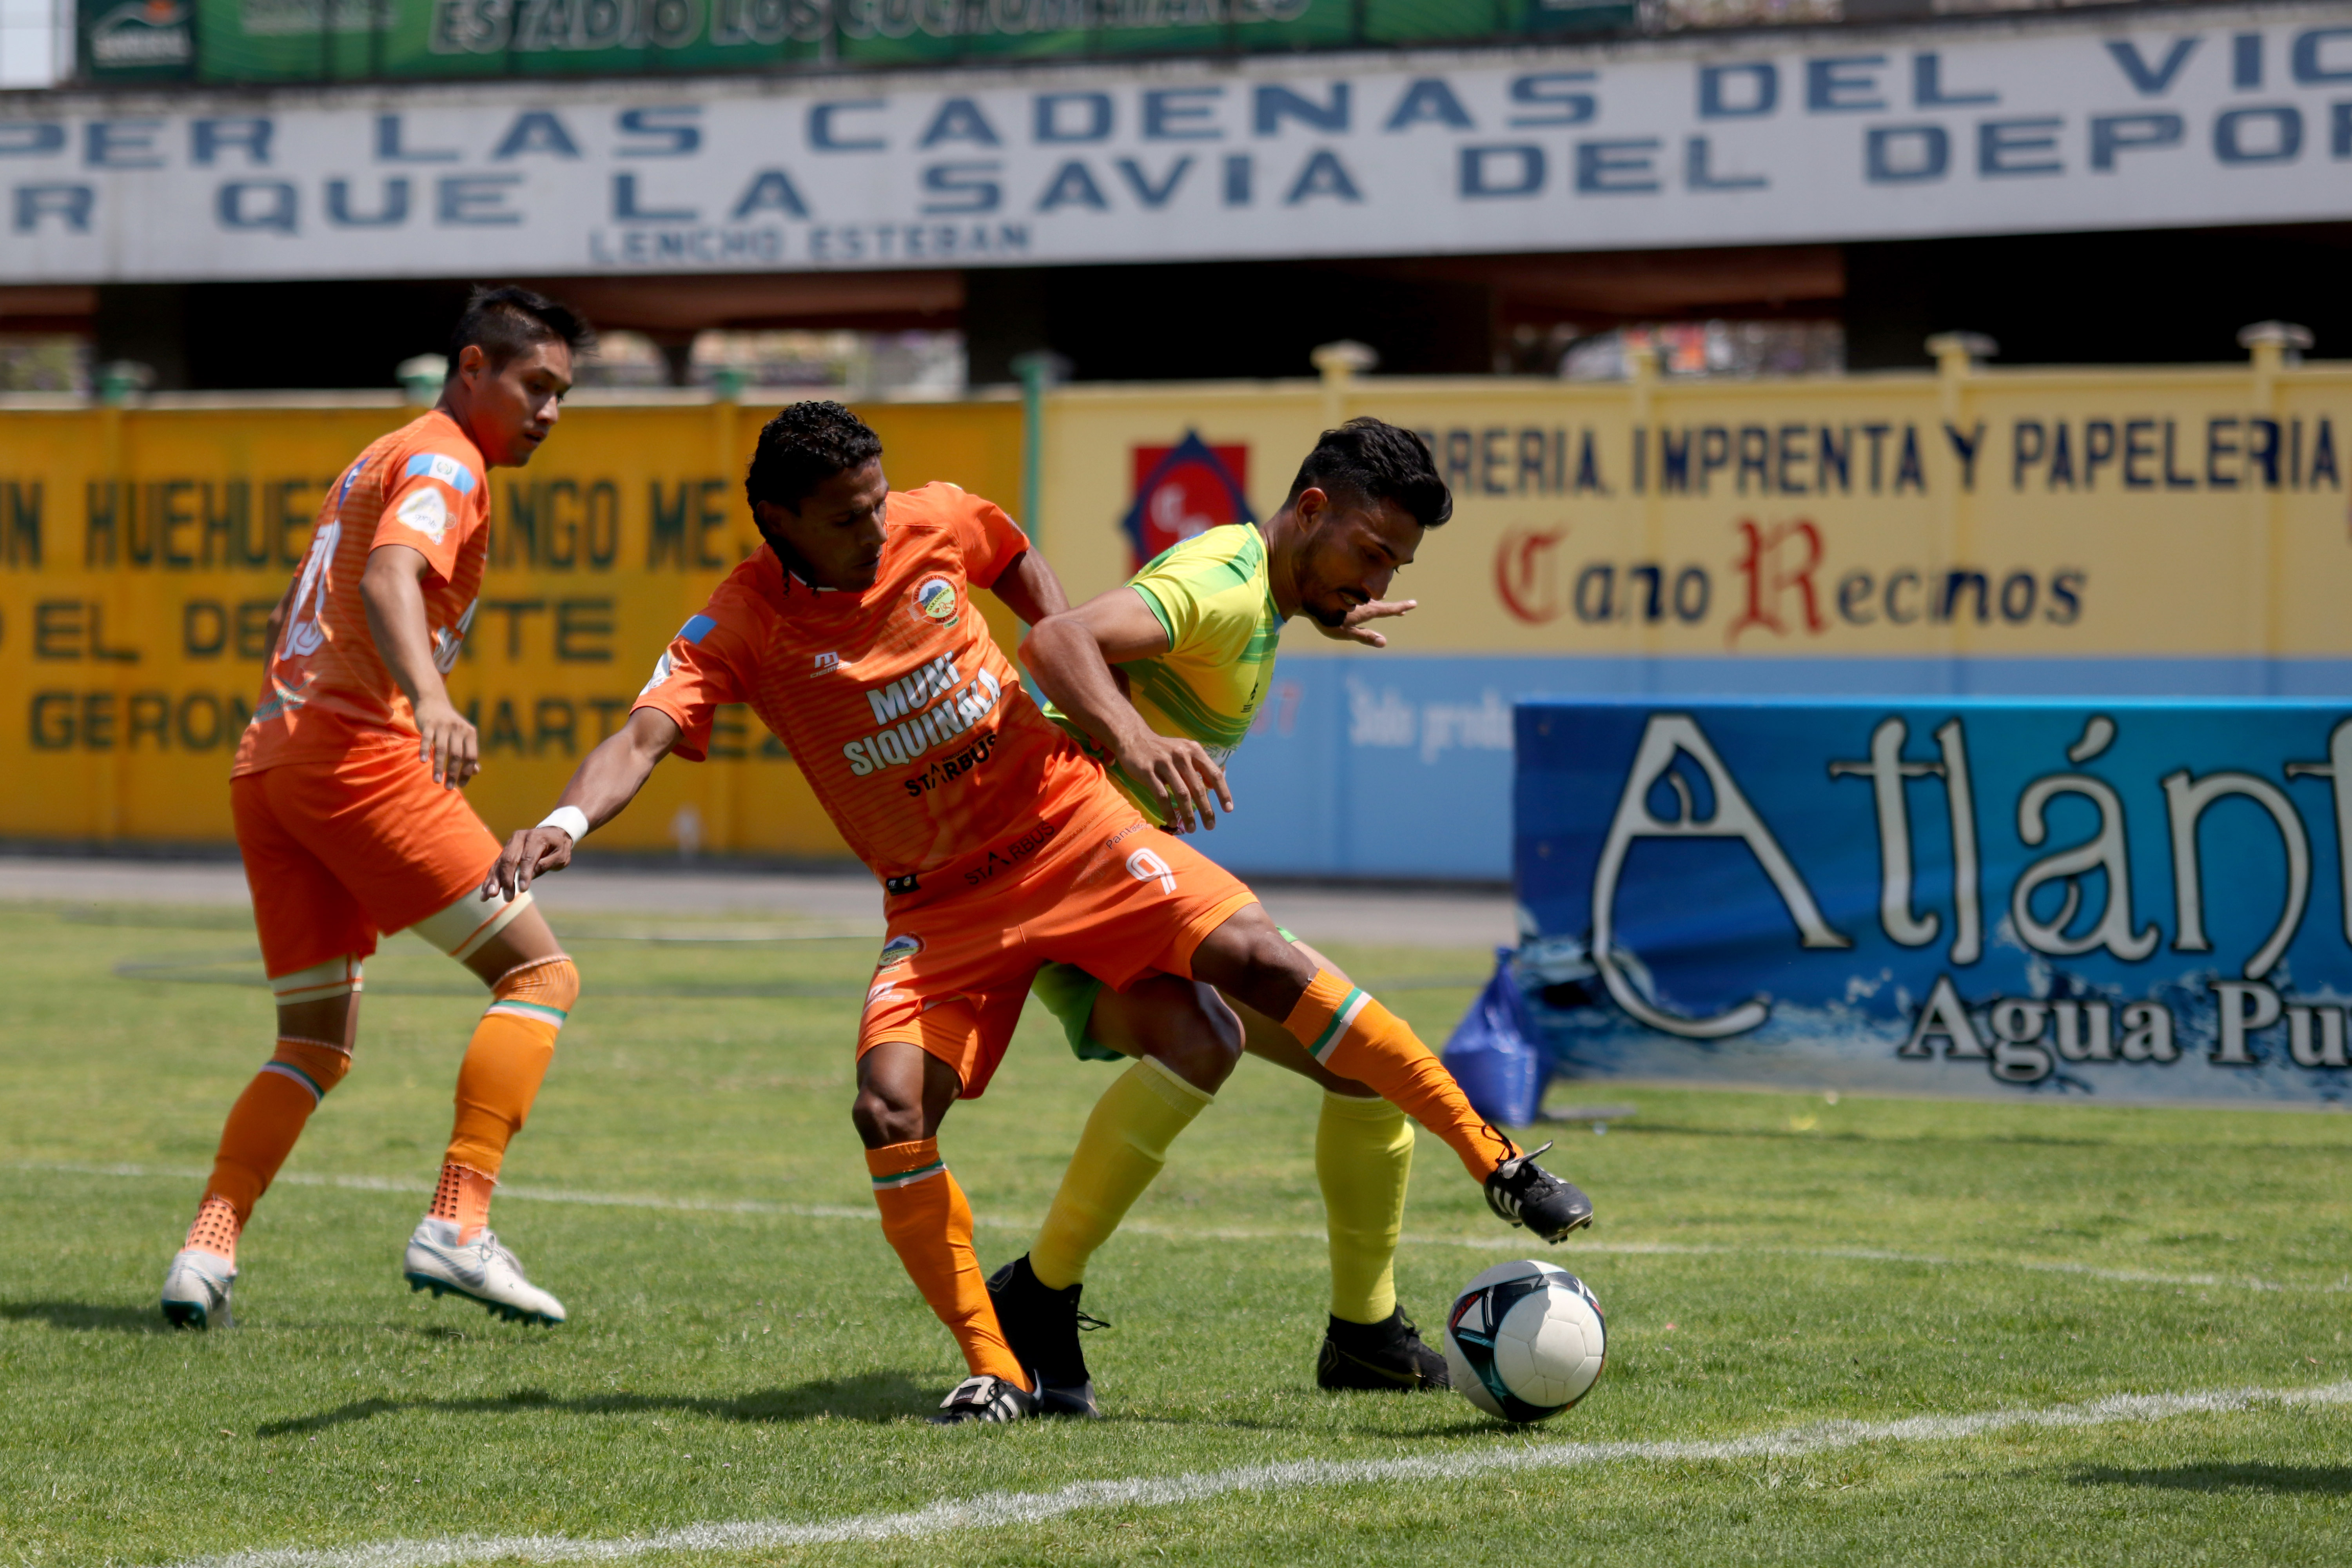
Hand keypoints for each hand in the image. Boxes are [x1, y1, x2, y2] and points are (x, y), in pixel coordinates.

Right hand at [413, 693, 478, 788]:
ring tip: (436, 781)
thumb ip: (469, 752)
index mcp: (470, 733)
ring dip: (439, 767)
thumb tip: (476, 771)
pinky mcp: (429, 724)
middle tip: (448, 787)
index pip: (471, 757)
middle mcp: (459, 729)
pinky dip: (424, 750)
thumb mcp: (463, 736)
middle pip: (457, 755)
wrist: (433, 702)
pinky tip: (422, 762)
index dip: (467, 772)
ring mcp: (443, 726)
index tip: (461, 785)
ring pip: (442, 750)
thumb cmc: (450, 725)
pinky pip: (427, 739)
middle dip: (453, 773)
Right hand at [484, 826, 574, 899]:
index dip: (524, 874)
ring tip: (490, 896)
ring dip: (494, 881)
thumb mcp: (561, 856)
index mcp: (536, 838)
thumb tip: (530, 875)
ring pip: (499, 863)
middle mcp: (520, 838)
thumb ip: (546, 864)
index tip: (523, 889)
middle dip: (506, 880)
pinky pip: (496, 865)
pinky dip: (490, 879)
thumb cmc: (559, 848)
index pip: (528, 857)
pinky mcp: (505, 851)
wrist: (553, 834)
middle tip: (508, 898)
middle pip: (509, 860)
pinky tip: (485, 894)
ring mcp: (510, 844)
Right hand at [1113, 728, 1233, 833]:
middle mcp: (1181, 756)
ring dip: (1188, 814)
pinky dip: (1169, 811)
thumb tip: (1213, 788)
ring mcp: (1164, 763)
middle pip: (1198, 788)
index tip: (1228, 809)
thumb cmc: (1162, 749)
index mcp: (1194, 750)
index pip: (1214, 774)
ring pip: (1181, 794)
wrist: (1133, 737)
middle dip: (1206, 810)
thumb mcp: (1184, 750)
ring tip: (1193, 828)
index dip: (1223, 793)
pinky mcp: (1148, 771)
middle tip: (1211, 826)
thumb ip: (1199, 766)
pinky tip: (1173, 822)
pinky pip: (1161, 795)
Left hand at [1315, 597, 1416, 647]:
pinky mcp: (1346, 595)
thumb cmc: (1328, 620)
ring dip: (1382, 602)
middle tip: (1406, 609)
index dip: (1401, 607)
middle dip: (1395, 607)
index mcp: (1367, 610)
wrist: (1310, 602)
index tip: (1414, 604)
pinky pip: (1361, 596)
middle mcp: (1364, 602)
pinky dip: (1367, 597)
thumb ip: (1365, 637)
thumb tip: (1384, 642)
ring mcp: (1355, 598)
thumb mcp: (1347, 633)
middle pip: (1383, 604)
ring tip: (1388, 602)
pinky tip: (1364, 596)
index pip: (1388, 609)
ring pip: (1372, 599)